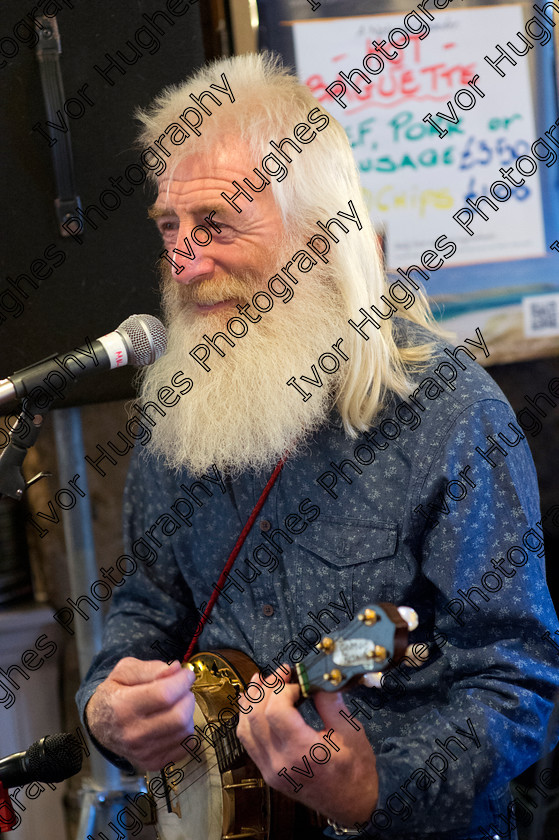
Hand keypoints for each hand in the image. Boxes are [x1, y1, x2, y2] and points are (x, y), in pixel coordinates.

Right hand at [85, 657, 195, 769]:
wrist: (99, 725)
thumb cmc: (114, 694)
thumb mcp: (124, 671)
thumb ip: (151, 668)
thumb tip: (175, 669)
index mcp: (123, 707)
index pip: (164, 695)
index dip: (182, 681)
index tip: (186, 674)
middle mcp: (132, 734)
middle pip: (179, 717)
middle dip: (187, 697)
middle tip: (181, 689)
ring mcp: (143, 753)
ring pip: (185, 731)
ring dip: (188, 713)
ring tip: (176, 704)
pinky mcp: (152, 763)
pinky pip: (185, 747)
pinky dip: (185, 731)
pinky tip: (174, 721)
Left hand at [236, 666, 377, 825]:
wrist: (352, 807)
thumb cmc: (356, 771)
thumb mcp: (352, 732)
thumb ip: (330, 703)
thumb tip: (315, 677)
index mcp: (303, 752)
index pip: (276, 712)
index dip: (283, 689)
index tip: (299, 682)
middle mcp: (280, 763)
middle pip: (257, 715)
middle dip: (267, 687)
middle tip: (282, 672)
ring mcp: (270, 770)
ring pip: (245, 728)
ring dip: (251, 700)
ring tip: (260, 680)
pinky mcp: (268, 773)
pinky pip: (247, 742)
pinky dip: (246, 719)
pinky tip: (252, 704)